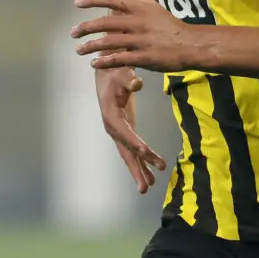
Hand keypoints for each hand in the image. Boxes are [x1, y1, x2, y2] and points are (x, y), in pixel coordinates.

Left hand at [72, 0, 194, 72]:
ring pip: (109, 42)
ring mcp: (140, 40)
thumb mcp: (151, 5)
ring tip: (79, 50)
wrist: (189, 44)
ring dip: (91, 46)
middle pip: (106, 23)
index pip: (112, 0)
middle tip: (72, 32)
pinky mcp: (143, 57)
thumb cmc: (168, 24)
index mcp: (139, 8)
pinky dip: (105, 62)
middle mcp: (137, 22)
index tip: (77, 3)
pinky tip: (95, 64)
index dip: (93, 0)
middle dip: (86, 27)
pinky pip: (119, 59)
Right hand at [96, 66, 166, 193]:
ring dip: (140, 169)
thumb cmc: (115, 73)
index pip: (124, 131)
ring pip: (129, 154)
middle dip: (137, 167)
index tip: (146, 152)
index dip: (134, 142)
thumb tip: (137, 82)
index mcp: (111, 115)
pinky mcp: (125, 131)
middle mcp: (112, 127)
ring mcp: (118, 131)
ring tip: (150, 185)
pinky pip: (133, 150)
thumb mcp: (121, 73)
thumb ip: (129, 79)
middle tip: (147, 185)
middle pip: (126, 150)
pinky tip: (151, 174)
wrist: (107, 73)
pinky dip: (142, 161)